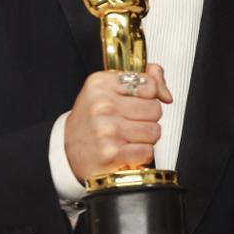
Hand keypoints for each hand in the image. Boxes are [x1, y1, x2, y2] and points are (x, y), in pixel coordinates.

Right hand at [64, 64, 171, 181]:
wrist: (67, 150)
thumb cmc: (93, 118)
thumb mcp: (110, 88)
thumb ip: (144, 79)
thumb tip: (166, 94)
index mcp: (101, 84)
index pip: (149, 84)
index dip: (149, 96)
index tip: (136, 102)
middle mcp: (102, 105)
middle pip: (155, 109)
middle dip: (147, 118)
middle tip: (129, 122)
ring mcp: (106, 130)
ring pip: (154, 131)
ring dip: (145, 138)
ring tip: (128, 137)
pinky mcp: (111, 154)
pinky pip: (147, 151)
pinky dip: (140, 154)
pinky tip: (125, 151)